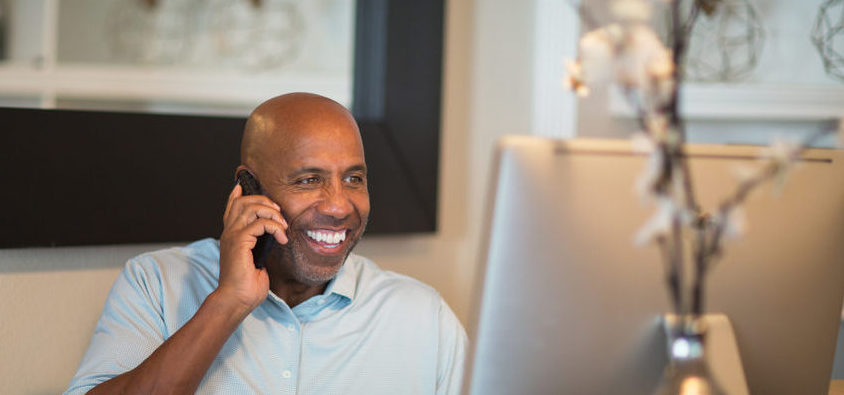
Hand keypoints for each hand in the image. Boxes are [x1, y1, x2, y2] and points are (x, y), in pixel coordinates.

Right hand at [217, 184, 287, 313]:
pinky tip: (282, 238)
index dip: (237, 194)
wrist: (237, 300)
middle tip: (279, 213)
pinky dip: (275, 227)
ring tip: (282, 226)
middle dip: (264, 201)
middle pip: (243, 201)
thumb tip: (273, 238)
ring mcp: (232, 236)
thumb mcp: (256, 260)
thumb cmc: (246, 285)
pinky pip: (260, 223)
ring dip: (271, 212)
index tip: (243, 185)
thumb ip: (259, 246)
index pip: (231, 208)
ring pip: (250, 207)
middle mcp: (229, 232)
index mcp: (231, 236)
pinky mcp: (239, 241)